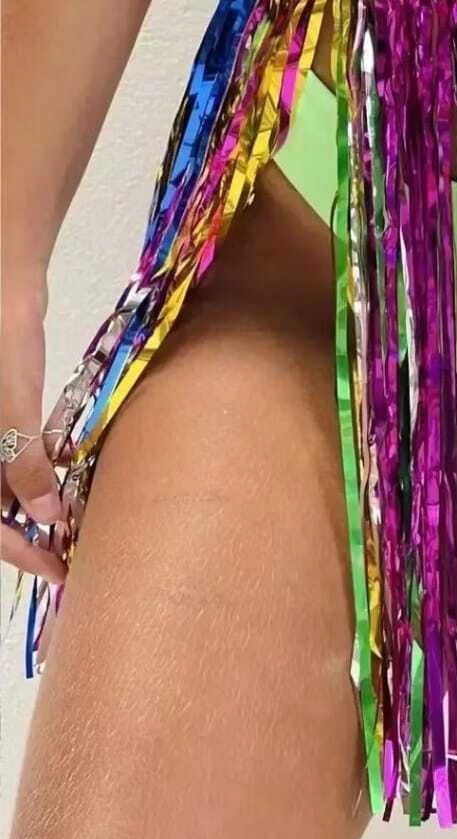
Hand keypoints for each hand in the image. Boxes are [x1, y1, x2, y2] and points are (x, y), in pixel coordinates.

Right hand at [1, 267, 67, 584]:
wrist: (3, 271)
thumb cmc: (1, 326)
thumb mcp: (11, 395)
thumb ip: (22, 455)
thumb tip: (43, 513)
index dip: (14, 549)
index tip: (56, 567)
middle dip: (18, 534)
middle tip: (65, 554)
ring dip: (24, 507)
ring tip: (67, 525)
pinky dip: (23, 474)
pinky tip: (56, 484)